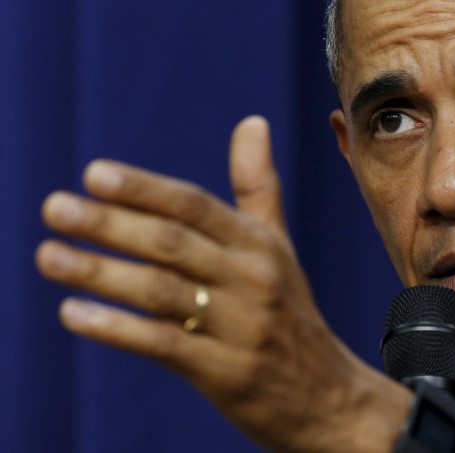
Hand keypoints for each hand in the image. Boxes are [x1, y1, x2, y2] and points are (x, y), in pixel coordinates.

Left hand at [35, 116, 411, 451]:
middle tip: (55, 208)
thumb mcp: (278, 249)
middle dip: (111, 225)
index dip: (145, 189)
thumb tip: (252, 121)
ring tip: (49, 256)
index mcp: (261, 245)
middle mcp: (253, 280)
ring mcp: (241, 327)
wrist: (325, 394)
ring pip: (162, 291)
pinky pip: (163, 344)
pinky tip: (74, 313)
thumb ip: (258, 187)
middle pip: (173, 244)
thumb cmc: (288, 313)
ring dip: (101, 273)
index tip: (94, 174)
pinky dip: (116, 328)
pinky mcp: (225, 373)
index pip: (196, 206)